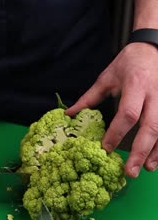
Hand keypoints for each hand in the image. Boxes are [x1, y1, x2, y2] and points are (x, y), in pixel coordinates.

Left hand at [66, 43, 157, 177]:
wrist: (152, 48)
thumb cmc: (128, 64)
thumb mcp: (107, 78)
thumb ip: (89, 99)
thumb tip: (69, 115)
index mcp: (136, 86)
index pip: (128, 113)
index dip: (117, 132)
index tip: (106, 148)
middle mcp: (155, 95)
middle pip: (151, 126)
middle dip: (140, 150)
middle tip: (129, 171)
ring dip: (155, 152)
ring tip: (145, 169)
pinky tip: (155, 160)